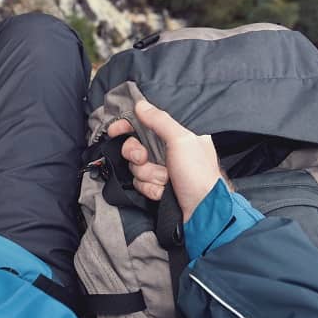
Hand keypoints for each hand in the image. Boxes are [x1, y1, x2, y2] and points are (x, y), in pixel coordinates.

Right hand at [108, 100, 221, 221]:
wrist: (203, 211)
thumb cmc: (198, 174)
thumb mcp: (182, 140)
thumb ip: (160, 121)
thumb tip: (141, 105)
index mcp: (176, 138)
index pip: (145, 126)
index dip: (127, 127)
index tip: (114, 131)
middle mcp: (168, 153)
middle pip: (135, 148)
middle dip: (137, 156)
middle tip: (144, 159)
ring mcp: (162, 172)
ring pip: (137, 169)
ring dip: (149, 176)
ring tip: (166, 181)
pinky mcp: (158, 189)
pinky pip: (141, 185)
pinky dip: (151, 189)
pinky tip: (164, 192)